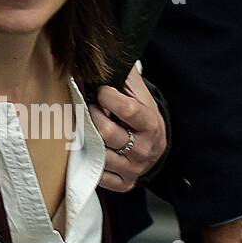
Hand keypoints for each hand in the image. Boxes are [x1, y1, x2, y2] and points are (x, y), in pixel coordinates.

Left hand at [91, 61, 166, 192]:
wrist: (154, 147)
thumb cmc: (141, 116)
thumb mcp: (140, 95)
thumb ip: (125, 78)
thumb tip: (104, 59)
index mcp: (151, 124)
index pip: (128, 110)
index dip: (109, 98)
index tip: (101, 92)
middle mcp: (144, 149)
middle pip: (107, 133)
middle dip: (93, 117)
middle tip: (90, 109)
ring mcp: (134, 168)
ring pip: (100, 155)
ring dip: (87, 139)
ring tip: (87, 128)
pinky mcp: (124, 183)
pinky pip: (100, 176)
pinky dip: (90, 162)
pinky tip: (90, 149)